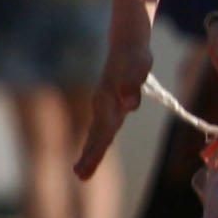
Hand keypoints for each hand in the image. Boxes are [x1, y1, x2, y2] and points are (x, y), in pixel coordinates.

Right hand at [73, 26, 151, 180]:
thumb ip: (132, 84)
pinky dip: (97, 139)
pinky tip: (93, 150)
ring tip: (81, 171)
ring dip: (91, 150)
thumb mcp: (137, 66)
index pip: (103, 132)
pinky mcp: (112, 102)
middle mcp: (104, 104)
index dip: (95, 152)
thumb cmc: (134, 54)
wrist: (127, 41)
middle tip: (80, 176)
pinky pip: (103, 126)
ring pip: (98, 131)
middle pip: (98, 135)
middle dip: (90, 156)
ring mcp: (107, 104)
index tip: (84, 170)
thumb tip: (130, 105)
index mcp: (108, 101)